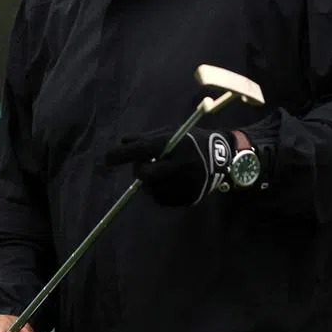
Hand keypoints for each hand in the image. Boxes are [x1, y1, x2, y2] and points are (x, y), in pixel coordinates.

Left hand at [105, 127, 235, 206]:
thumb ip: (146, 138)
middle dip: (139, 171)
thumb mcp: (172, 132)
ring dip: (150, 182)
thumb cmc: (193, 140)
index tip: (106, 160)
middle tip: (142, 165)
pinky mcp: (191, 198)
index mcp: (175, 144)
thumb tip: (122, 140)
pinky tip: (170, 181)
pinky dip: (160, 191)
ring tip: (163, 171)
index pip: (141, 150)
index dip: (120, 155)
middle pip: (144, 175)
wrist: (226, 156)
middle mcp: (181, 164)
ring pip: (152, 189)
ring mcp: (187, 183)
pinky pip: (163, 200)